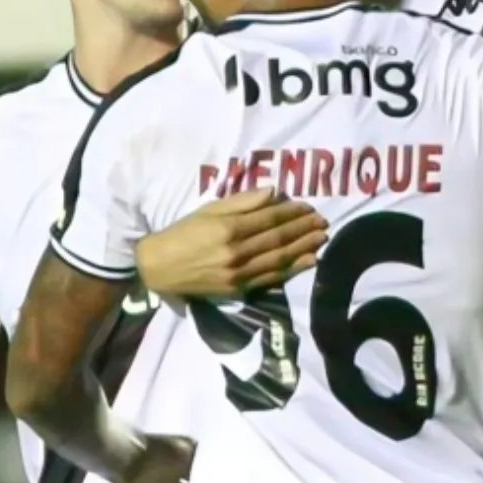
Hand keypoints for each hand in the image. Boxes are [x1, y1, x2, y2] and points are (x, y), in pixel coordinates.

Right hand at [134, 189, 326, 298]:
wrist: (160, 267)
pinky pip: (271, 279)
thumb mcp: (210, 209)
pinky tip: (310, 261)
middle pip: (279, 239)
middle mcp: (237, 253)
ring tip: (322, 238)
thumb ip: (243, 201)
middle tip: (323, 221)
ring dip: (304, 248)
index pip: (270, 218)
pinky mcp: (238, 290)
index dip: (293, 212)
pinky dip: (293, 270)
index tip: (309, 206)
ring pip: (279, 259)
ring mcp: (239, 274)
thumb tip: (274, 192)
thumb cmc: (184, 232)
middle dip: (304, 229)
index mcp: (229, 229)